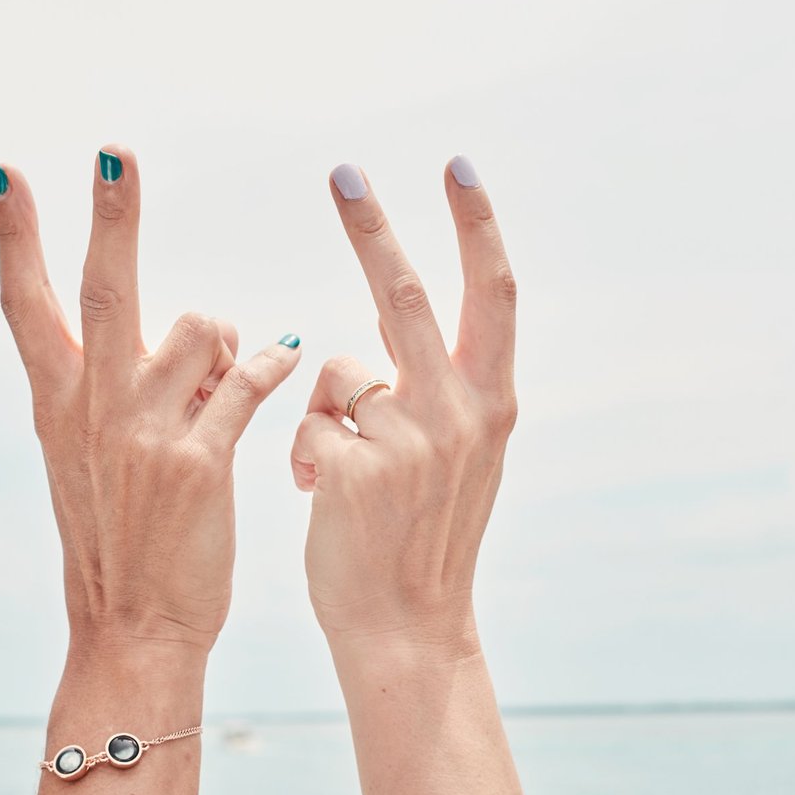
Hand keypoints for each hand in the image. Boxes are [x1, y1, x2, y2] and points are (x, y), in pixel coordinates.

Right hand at [0, 148, 301, 661]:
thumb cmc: (118, 543)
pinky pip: (245, 383)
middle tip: (113, 151)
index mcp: (58, 408)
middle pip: (102, 292)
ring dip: (222, 337)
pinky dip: (270, 364)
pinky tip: (287, 356)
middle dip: (109, 217)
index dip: (14, 239)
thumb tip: (192, 333)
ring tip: (225, 369)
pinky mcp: (199, 466)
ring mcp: (144, 437)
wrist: (130, 627)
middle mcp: (93, 412)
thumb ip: (120, 395)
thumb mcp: (88, 466)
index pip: (24, 306)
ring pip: (197, 330)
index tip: (4, 175)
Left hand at [291, 157, 515, 654]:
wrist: (407, 627)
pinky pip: (306, 424)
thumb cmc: (423, 540)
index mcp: (491, 407)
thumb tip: (386, 333)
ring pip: (337, 372)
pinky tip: (315, 497)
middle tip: (342, 172)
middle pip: (408, 295)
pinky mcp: (350, 470)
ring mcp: (407, 442)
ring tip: (334, 470)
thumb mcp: (461, 461)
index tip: (457, 167)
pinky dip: (301, 453)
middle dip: (372, 229)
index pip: (492, 295)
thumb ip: (443, 394)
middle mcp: (459, 414)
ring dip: (325, 410)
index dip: (477, 226)